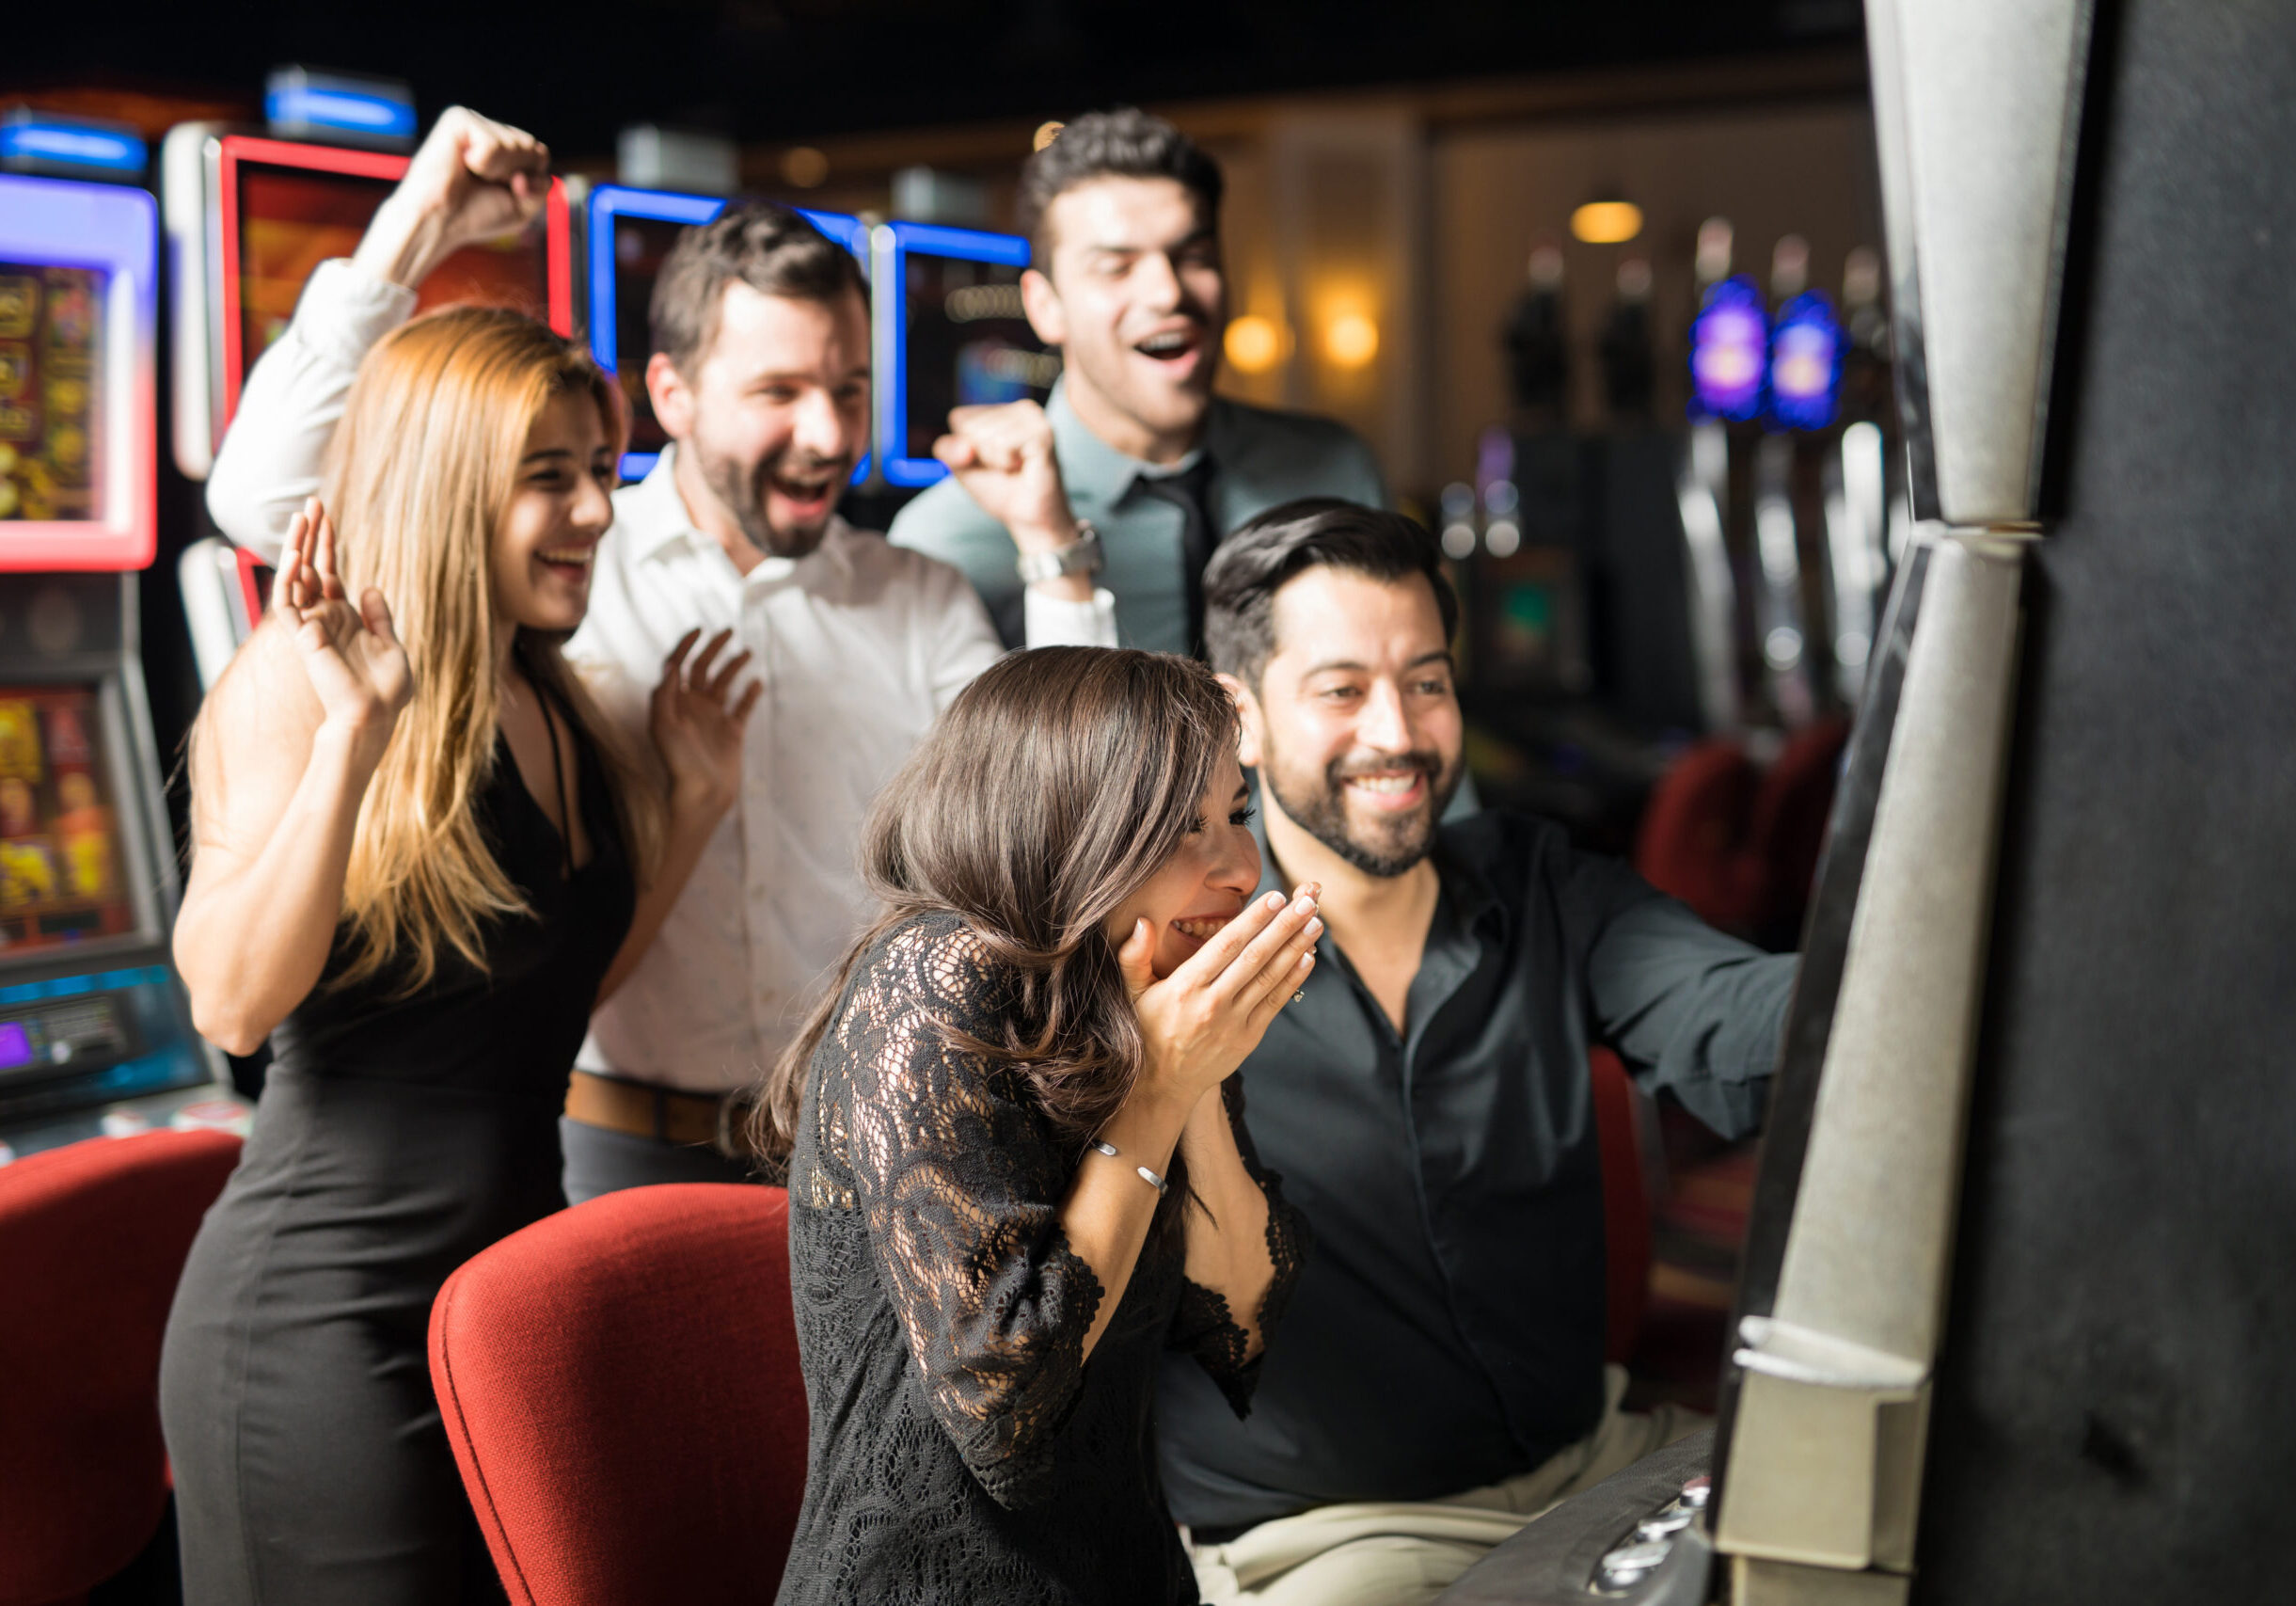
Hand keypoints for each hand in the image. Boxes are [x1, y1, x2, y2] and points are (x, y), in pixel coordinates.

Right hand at [271, 496, 411, 760]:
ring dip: (297, 547)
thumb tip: (371, 586)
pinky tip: (294, 553)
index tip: (326, 515)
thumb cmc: (386, 689)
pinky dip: (288, 578)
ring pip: (295, 578)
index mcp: (345, 618)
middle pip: (310, 568)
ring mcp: (311, 626)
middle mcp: (324, 618)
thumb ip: (379, 616)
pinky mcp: (302, 638)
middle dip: (311, 536)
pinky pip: (286, 603)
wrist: (376, 714)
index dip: (327, 544)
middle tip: (312, 503)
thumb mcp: (391, 645)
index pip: (329, 572)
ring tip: (302, 516)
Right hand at [353, 107, 549, 289]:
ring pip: (515, 145)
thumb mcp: (522, 208)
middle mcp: (489, 129)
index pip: (541, 154)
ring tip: (471, 176)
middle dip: (516, 175)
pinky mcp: (457, 119)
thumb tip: (536, 156)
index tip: (505, 192)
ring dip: (498, 172)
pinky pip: (492, 143)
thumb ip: (541, 185)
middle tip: (485, 185)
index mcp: (503, 146)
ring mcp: (474, 121)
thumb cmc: (475, 216)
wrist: (438, 222)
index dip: (531, 180)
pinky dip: (482, 164)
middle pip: (533, 147)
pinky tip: (462, 164)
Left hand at [648, 628, 758, 820]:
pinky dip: (750, 693)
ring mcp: (713, 717)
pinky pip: (743, 706)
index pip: (677, 664)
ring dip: (734, 666)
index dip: (685, 645)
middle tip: (729, 631)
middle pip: (702, 668)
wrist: (700, 794)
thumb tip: (672, 663)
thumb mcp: (662, 725)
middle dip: (714, 648)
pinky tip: (756, 683)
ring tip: (747, 653)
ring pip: (724, 683)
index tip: (700, 630)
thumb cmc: (676, 762)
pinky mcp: (732, 731)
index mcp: (673, 702)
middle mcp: (692, 706)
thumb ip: (664, 694)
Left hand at [931, 401, 1079, 557]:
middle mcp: (1018, 408)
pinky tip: (1023, 466)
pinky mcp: (1042, 431)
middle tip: (1005, 468)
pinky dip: (1006, 462)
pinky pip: (1003, 443)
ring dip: (996, 461)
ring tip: (1015, 468)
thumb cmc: (1000, 490)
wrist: (1028, 518)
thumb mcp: (962, 468)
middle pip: (971, 427)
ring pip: (987, 435)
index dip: (964, 449)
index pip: (959, 419)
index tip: (988, 462)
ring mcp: (1033, 417)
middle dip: (982, 456)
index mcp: (1001, 411)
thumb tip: (963, 445)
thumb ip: (948, 451)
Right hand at [1116, 884, 1321, 1108]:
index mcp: (1186, 986)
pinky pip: (1274, 1004)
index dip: (1253, 920)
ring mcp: (1233, 1022)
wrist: (1161, 1085)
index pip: (1226, 945)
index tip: (1275, 898)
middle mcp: (1212, 1003)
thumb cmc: (1146, 1030)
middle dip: (1284, 928)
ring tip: (1315, 924)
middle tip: (1307, 904)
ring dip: (1295, 949)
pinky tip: (1307, 959)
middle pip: (1255, 958)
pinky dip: (1293, 980)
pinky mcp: (1248, 1038)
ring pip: (1269, 979)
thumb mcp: (1131, 992)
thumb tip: (1143, 923)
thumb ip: (1134, 956)